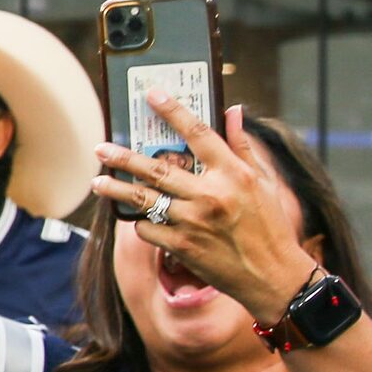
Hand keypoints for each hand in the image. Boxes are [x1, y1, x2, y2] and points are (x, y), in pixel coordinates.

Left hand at [90, 97, 320, 325]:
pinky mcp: (182, 246)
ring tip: (97, 182)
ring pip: (144, 199)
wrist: (273, 277)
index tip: (152, 95)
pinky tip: (137, 218)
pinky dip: (141, 222)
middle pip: (157, 168)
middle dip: (123, 157)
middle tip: (101, 148)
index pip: (198, 133)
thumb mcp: (265, 183)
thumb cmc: (270, 227)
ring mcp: (193, 221)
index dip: (173, 111)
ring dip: (116, 189)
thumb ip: (242, 146)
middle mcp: (211, 194)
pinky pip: (148, 228)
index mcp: (234, 173)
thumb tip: (233, 109)